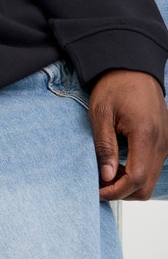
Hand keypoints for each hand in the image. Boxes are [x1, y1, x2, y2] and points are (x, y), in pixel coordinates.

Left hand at [89, 69, 167, 200]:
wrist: (133, 67)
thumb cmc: (115, 85)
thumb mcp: (100, 112)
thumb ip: (104, 146)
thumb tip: (106, 177)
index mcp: (146, 135)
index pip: (136, 178)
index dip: (116, 191)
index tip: (97, 191)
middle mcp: (162, 143)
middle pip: (146, 186)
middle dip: (122, 191)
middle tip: (100, 182)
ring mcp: (166, 143)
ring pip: (150, 178)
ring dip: (129, 182)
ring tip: (107, 170)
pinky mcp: (164, 142)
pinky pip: (153, 167)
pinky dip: (137, 172)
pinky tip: (119, 162)